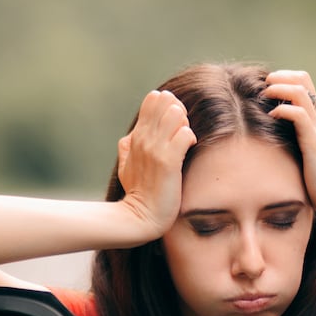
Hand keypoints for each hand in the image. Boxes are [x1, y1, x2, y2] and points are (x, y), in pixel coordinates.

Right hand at [117, 90, 196, 237]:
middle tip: (181, 130)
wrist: (140, 217)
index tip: (174, 122)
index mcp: (135, 136)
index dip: (168, 104)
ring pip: (176, 114)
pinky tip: (189, 148)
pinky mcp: (168, 161)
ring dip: (185, 123)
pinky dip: (190, 138)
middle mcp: (144, 138)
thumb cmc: (137, 193)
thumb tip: (129, 136)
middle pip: (165, 101)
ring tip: (184, 140)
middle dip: (179, 110)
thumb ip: (127, 147)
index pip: (153, 99)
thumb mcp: (125, 165)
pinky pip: (185, 134)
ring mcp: (155, 149)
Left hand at [264, 70, 315, 215]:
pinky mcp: (314, 141)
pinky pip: (299, 115)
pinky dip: (282, 110)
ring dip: (278, 89)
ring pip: (300, 92)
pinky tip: (271, 117)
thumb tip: (264, 130)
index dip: (283, 77)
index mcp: (315, 117)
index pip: (303, 81)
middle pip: (302, 79)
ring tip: (264, 96)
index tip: (266, 86)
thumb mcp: (301, 149)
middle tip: (262, 87)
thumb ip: (291, 136)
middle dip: (279, 76)